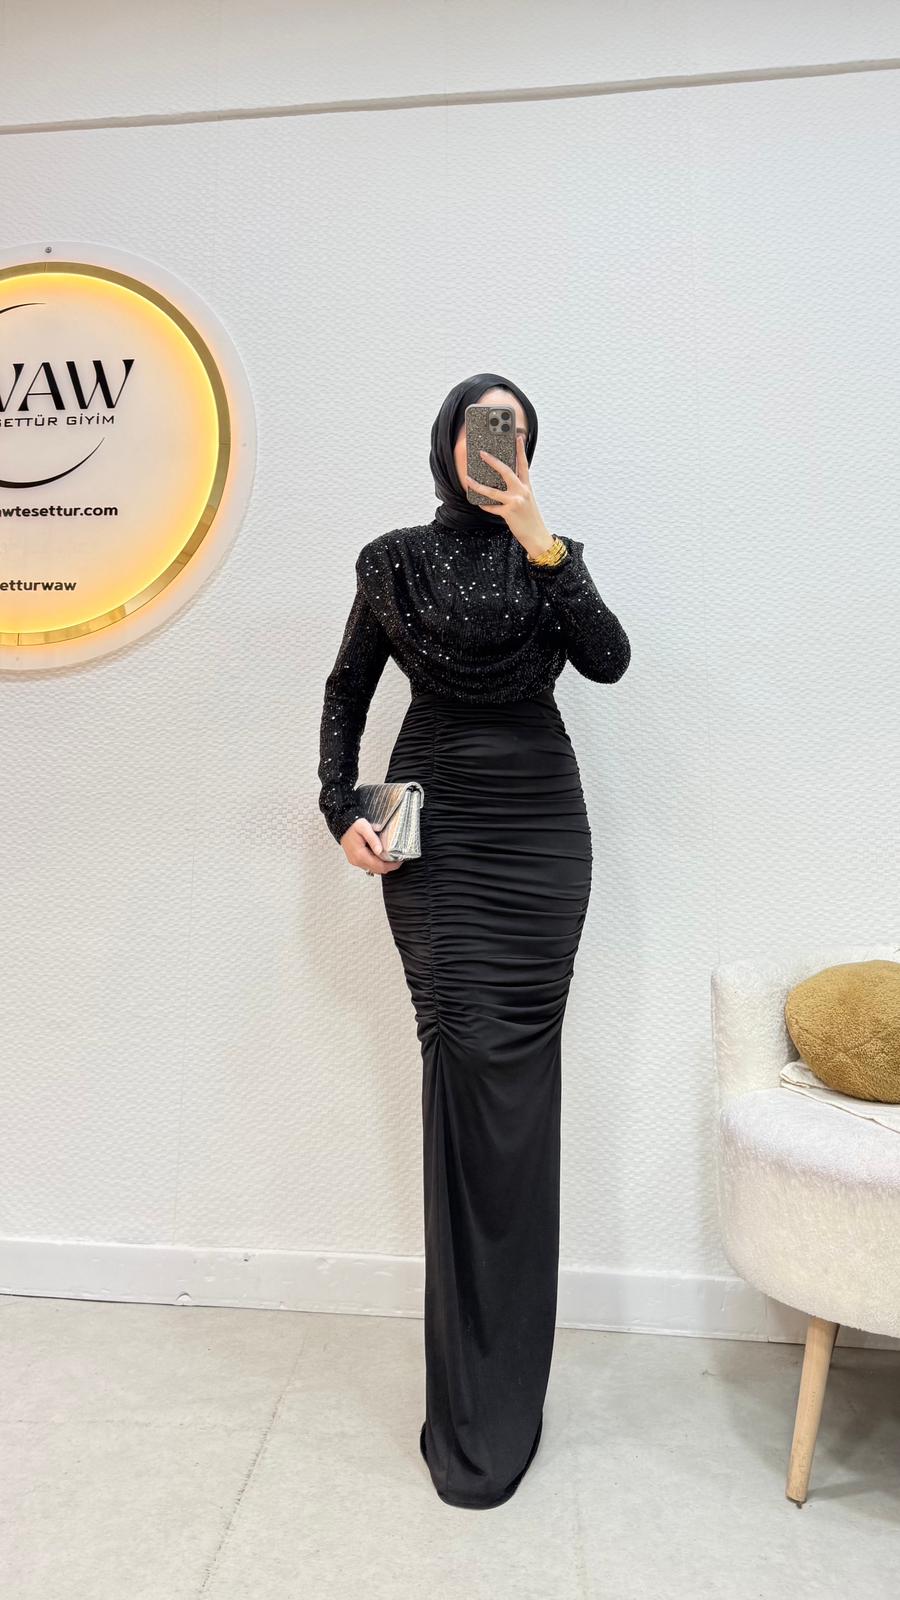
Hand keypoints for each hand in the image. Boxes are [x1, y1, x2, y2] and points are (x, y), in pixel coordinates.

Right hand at [340, 816, 402, 872]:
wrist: (342, 826)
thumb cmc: (353, 826)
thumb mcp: (364, 827)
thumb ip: (373, 839)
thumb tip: (380, 850)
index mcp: (360, 855)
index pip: (379, 866)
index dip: (391, 866)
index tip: (399, 861)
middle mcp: (357, 861)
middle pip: (377, 870)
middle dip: (389, 866)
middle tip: (397, 860)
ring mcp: (356, 862)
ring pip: (373, 869)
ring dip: (383, 865)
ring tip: (391, 858)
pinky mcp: (356, 861)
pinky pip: (369, 866)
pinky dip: (377, 863)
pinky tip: (381, 856)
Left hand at [464, 434, 556, 560]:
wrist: (537, 535)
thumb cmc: (530, 517)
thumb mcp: (527, 499)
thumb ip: (517, 489)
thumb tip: (499, 481)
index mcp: (527, 486)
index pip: (524, 464)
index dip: (520, 450)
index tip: (517, 437)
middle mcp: (522, 491)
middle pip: (506, 471)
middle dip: (493, 461)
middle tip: (482, 453)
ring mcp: (515, 501)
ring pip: (492, 491)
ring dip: (478, 485)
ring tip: (468, 479)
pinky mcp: (508, 513)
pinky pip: (492, 507)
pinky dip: (484, 505)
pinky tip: (478, 502)